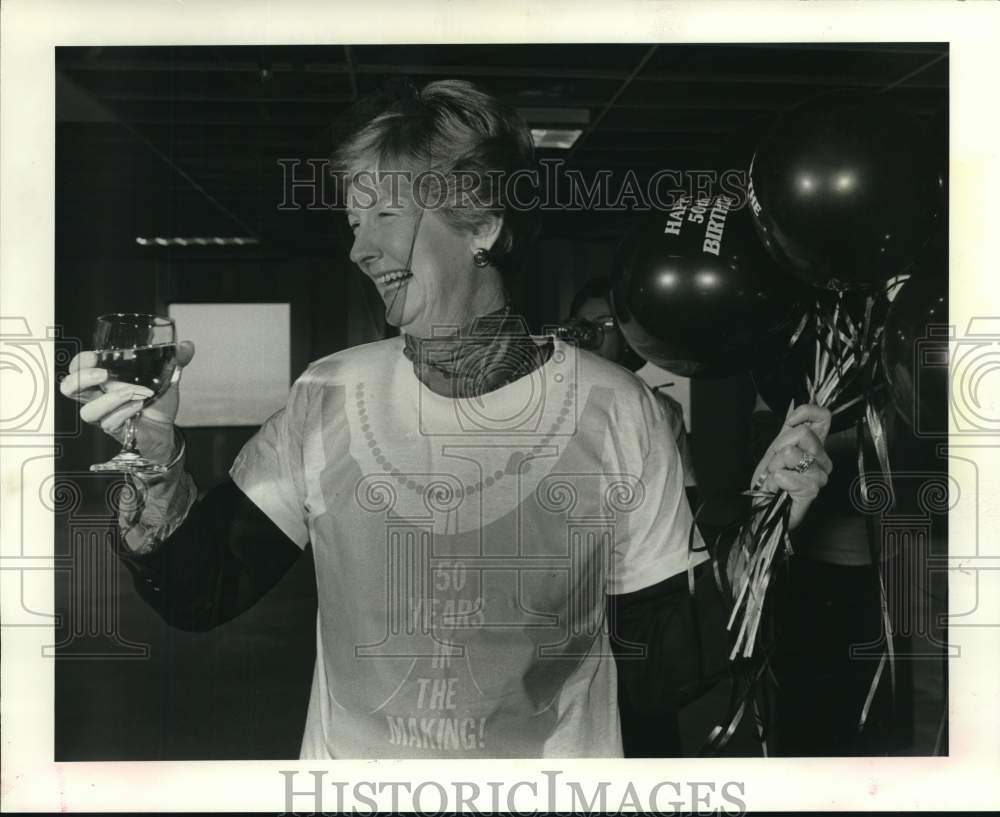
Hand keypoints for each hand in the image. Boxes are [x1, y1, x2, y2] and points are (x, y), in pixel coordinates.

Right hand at [60, 341, 195, 458]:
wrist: (166, 428)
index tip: (96, 356)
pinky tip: (140, 406)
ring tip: (133, 392)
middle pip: (70, 388)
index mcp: (104, 379)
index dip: (81, 361)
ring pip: (88, 410)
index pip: (78, 367)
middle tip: (103, 374)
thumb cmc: (157, 401)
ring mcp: (104, 415)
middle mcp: (98, 396)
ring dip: (111, 399)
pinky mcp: (113, 429)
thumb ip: (175, 360)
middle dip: (82, 379)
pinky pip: (110, 423)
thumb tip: (187, 345)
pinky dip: (126, 412)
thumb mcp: (167, 377)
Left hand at [750, 403, 832, 528]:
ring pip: (793, 454)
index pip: (823, 418)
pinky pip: (793, 476)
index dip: (806, 413)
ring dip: (775, 465)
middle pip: (803, 434)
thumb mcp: (775, 449)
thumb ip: (788, 428)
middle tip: (774, 463)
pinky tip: (778, 486)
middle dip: (779, 446)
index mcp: (815, 445)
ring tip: (775, 476)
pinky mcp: (812, 491)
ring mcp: (819, 475)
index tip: (790, 422)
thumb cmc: (771, 480)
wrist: (763, 507)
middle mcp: (822, 458)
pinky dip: (777, 480)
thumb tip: (794, 406)